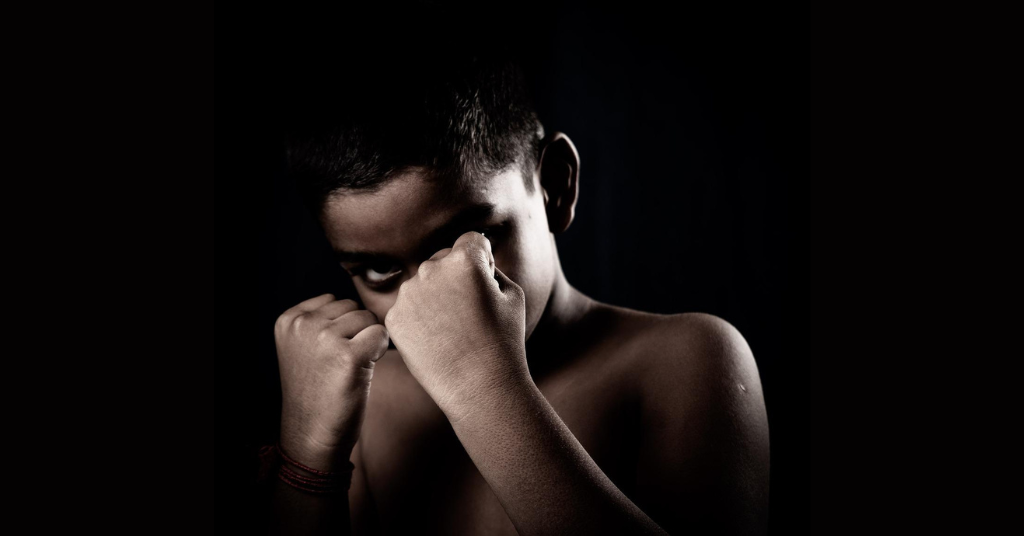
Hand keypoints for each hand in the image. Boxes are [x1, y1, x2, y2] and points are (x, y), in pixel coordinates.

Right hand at [274, 294, 389, 468]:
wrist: (311, 435)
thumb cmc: (315, 392)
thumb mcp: (303, 347)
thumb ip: (321, 321)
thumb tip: (360, 303)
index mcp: (289, 320)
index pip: (333, 300)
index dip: (341, 327)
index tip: (328, 354)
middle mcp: (304, 325)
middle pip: (352, 307)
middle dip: (355, 332)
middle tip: (341, 364)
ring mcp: (325, 338)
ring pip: (368, 318)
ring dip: (368, 341)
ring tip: (349, 368)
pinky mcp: (348, 355)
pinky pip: (381, 334)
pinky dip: (380, 351)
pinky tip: (364, 370)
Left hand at [383, 231, 528, 419]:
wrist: (478, 388)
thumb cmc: (503, 341)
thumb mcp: (513, 294)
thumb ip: (491, 267)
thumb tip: (473, 256)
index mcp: (464, 260)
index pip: (471, 241)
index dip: (483, 261)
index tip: (485, 287)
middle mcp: (431, 270)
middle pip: (443, 260)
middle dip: (455, 277)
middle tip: (469, 312)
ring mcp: (408, 294)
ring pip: (423, 284)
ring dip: (435, 297)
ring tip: (453, 330)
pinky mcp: (393, 318)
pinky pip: (408, 307)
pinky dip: (420, 319)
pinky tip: (437, 340)